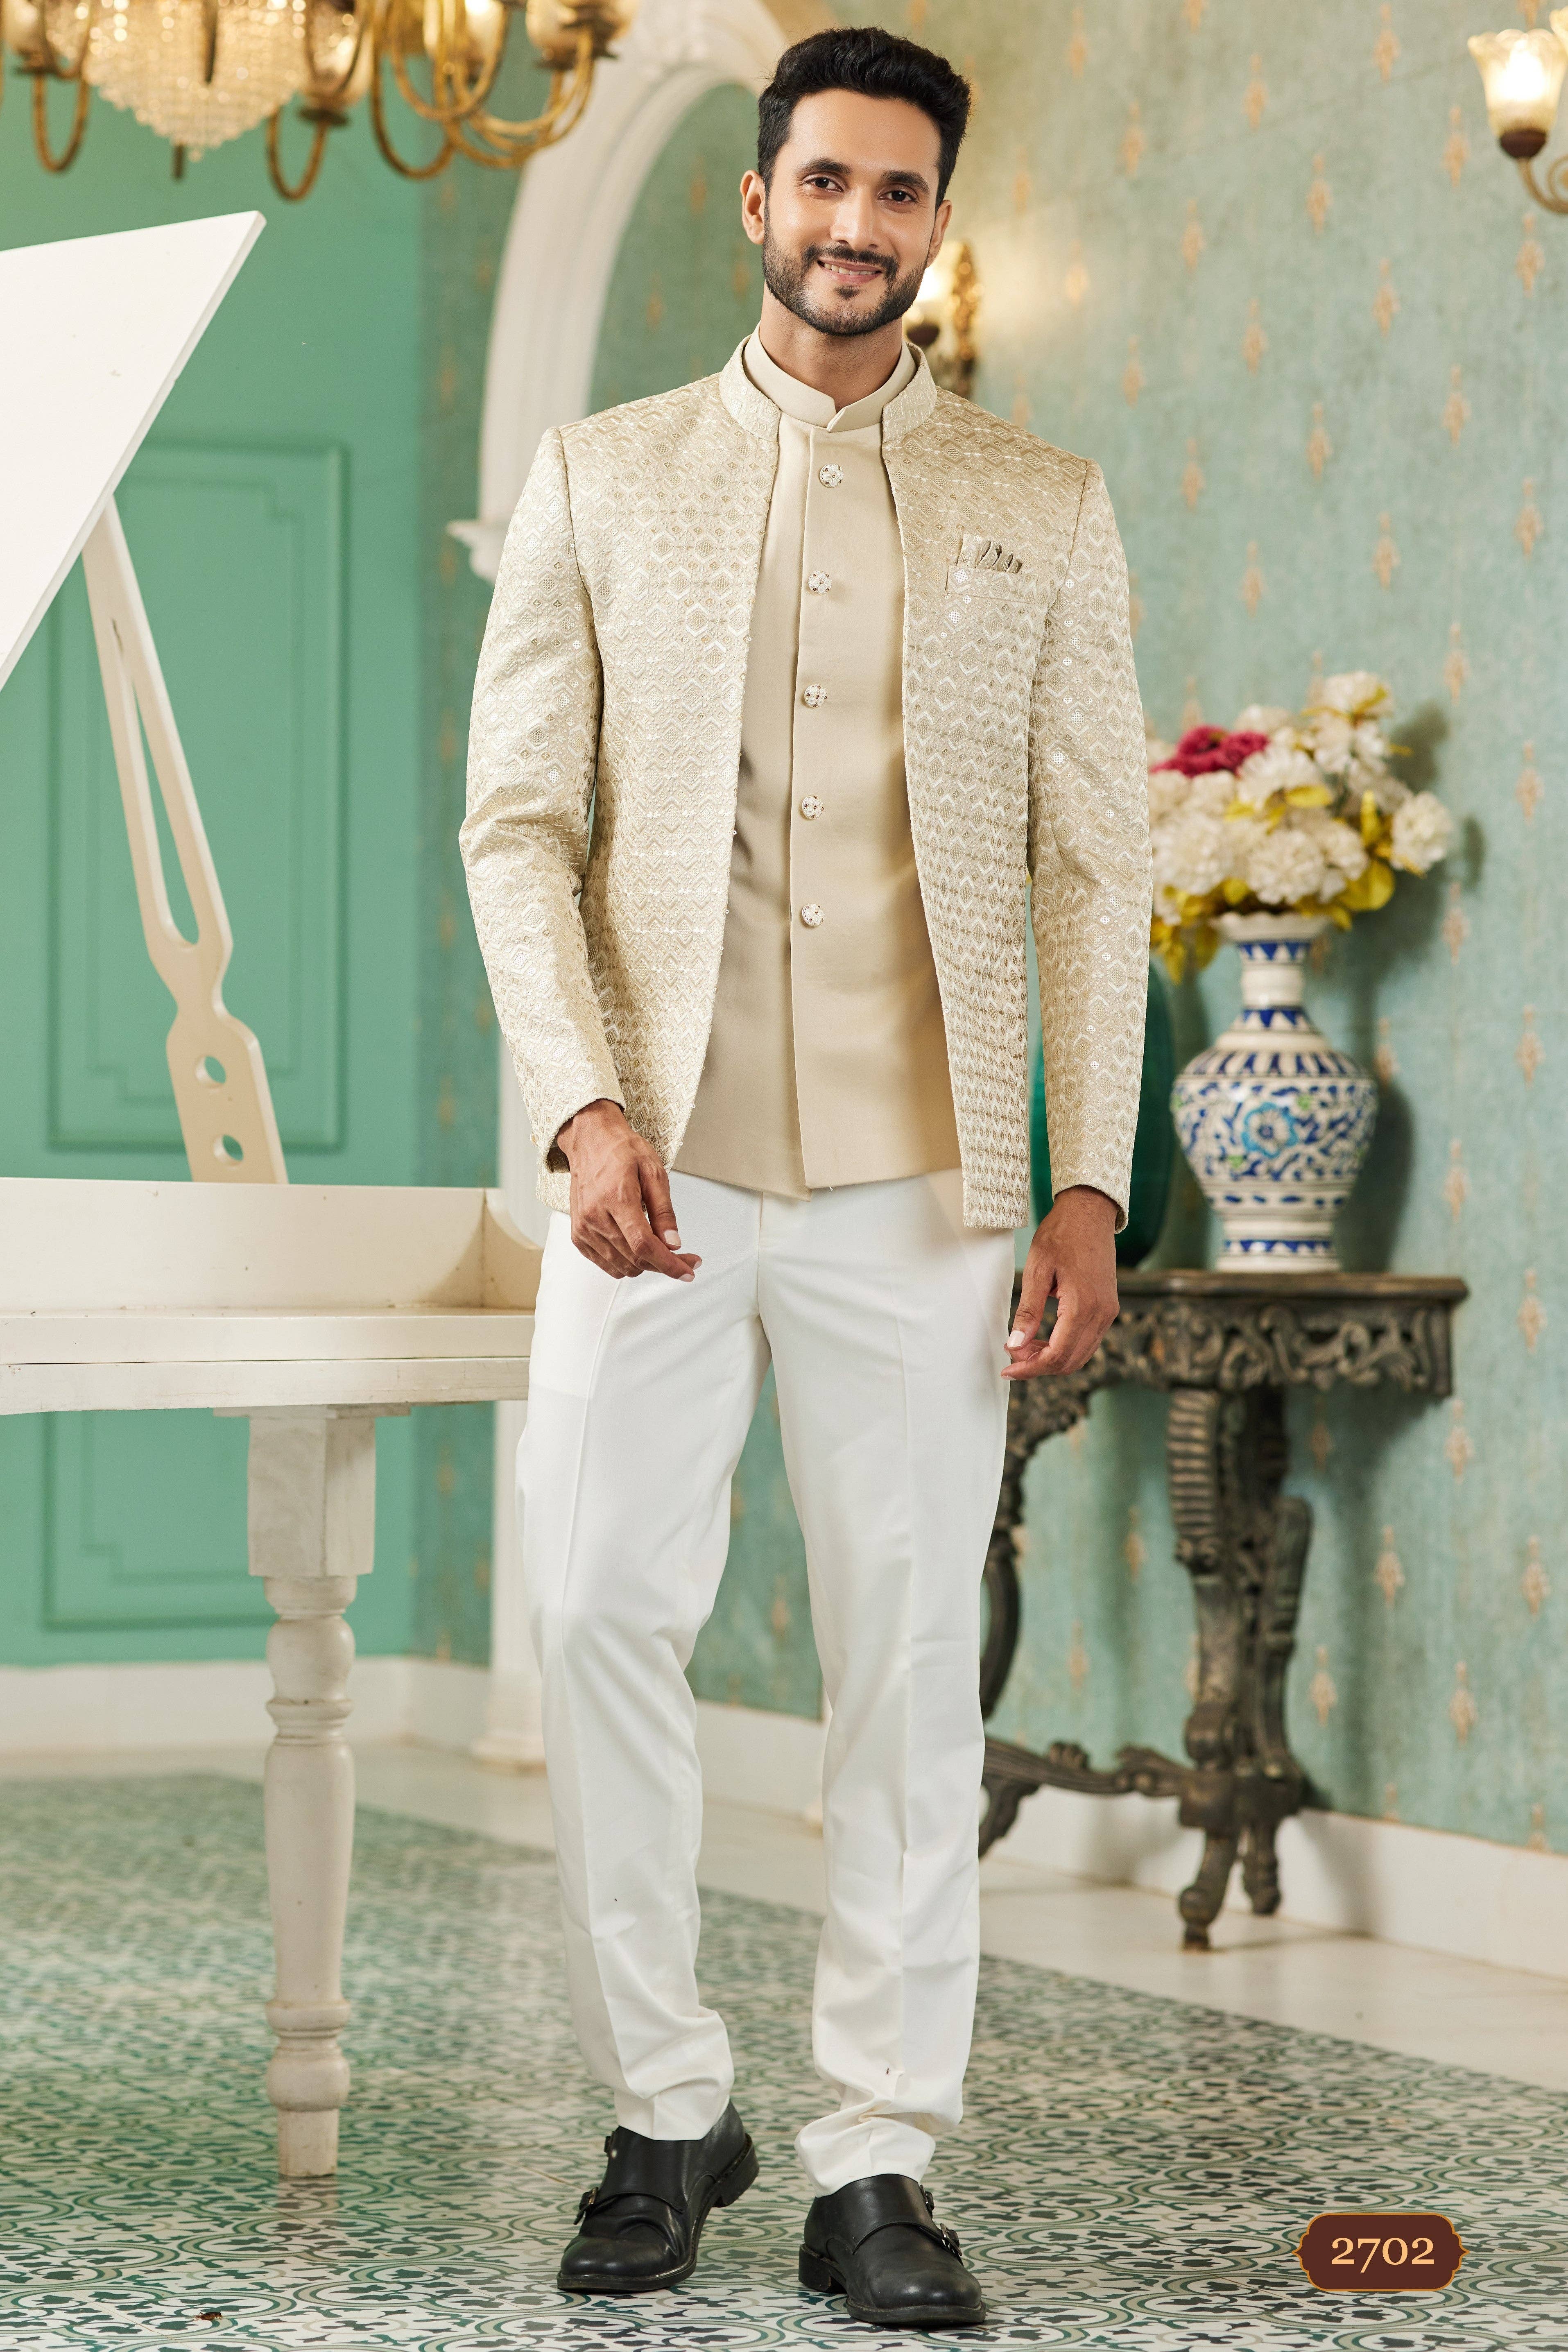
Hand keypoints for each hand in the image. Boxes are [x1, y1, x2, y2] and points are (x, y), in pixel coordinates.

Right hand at [555, 1101, 700, 1281]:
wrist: (590, 1141)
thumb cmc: (621, 1151)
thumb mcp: (654, 1173)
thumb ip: (664, 1212)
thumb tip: (674, 1243)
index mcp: (616, 1198)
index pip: (644, 1246)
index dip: (669, 1264)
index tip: (688, 1271)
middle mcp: (595, 1217)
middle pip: (635, 1260)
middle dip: (665, 1264)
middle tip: (684, 1257)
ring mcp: (584, 1228)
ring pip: (622, 1267)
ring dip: (646, 1266)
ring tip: (661, 1251)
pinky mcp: (578, 1235)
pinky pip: (606, 1264)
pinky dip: (626, 1264)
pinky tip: (638, 1249)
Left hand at [1003, 1186, 1118, 1379]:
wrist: (1089, 1212)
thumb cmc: (1061, 1235)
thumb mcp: (1037, 1270)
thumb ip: (1028, 1312)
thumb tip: (1015, 1345)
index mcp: (1083, 1306)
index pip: (1056, 1355)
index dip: (1030, 1368)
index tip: (1008, 1368)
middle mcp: (1101, 1314)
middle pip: (1070, 1361)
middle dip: (1039, 1366)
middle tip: (1012, 1357)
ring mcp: (1108, 1311)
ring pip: (1080, 1354)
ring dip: (1052, 1358)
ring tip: (1024, 1348)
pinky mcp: (1108, 1307)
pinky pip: (1087, 1340)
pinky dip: (1065, 1347)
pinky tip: (1044, 1338)